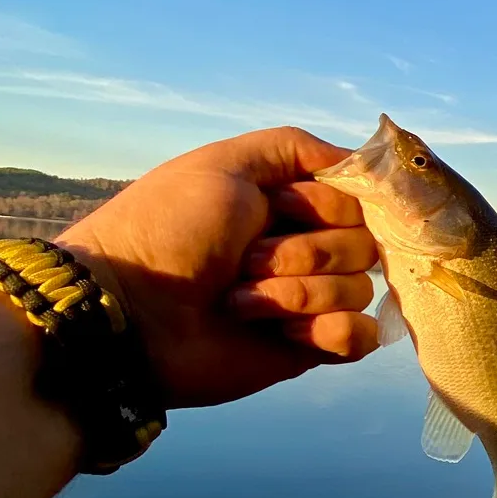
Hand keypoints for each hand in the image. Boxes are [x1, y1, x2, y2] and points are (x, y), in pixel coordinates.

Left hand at [58, 125, 378, 408]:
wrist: (134, 311)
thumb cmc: (170, 230)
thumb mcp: (223, 164)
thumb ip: (294, 149)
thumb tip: (362, 164)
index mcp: (286, 205)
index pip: (355, 199)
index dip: (326, 204)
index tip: (278, 206)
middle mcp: (304, 250)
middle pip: (363, 245)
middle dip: (304, 252)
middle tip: (244, 260)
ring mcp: (309, 300)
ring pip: (358, 289)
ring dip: (296, 292)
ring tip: (239, 300)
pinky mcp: (310, 348)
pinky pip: (360, 336)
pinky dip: (328, 330)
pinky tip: (285, 332)